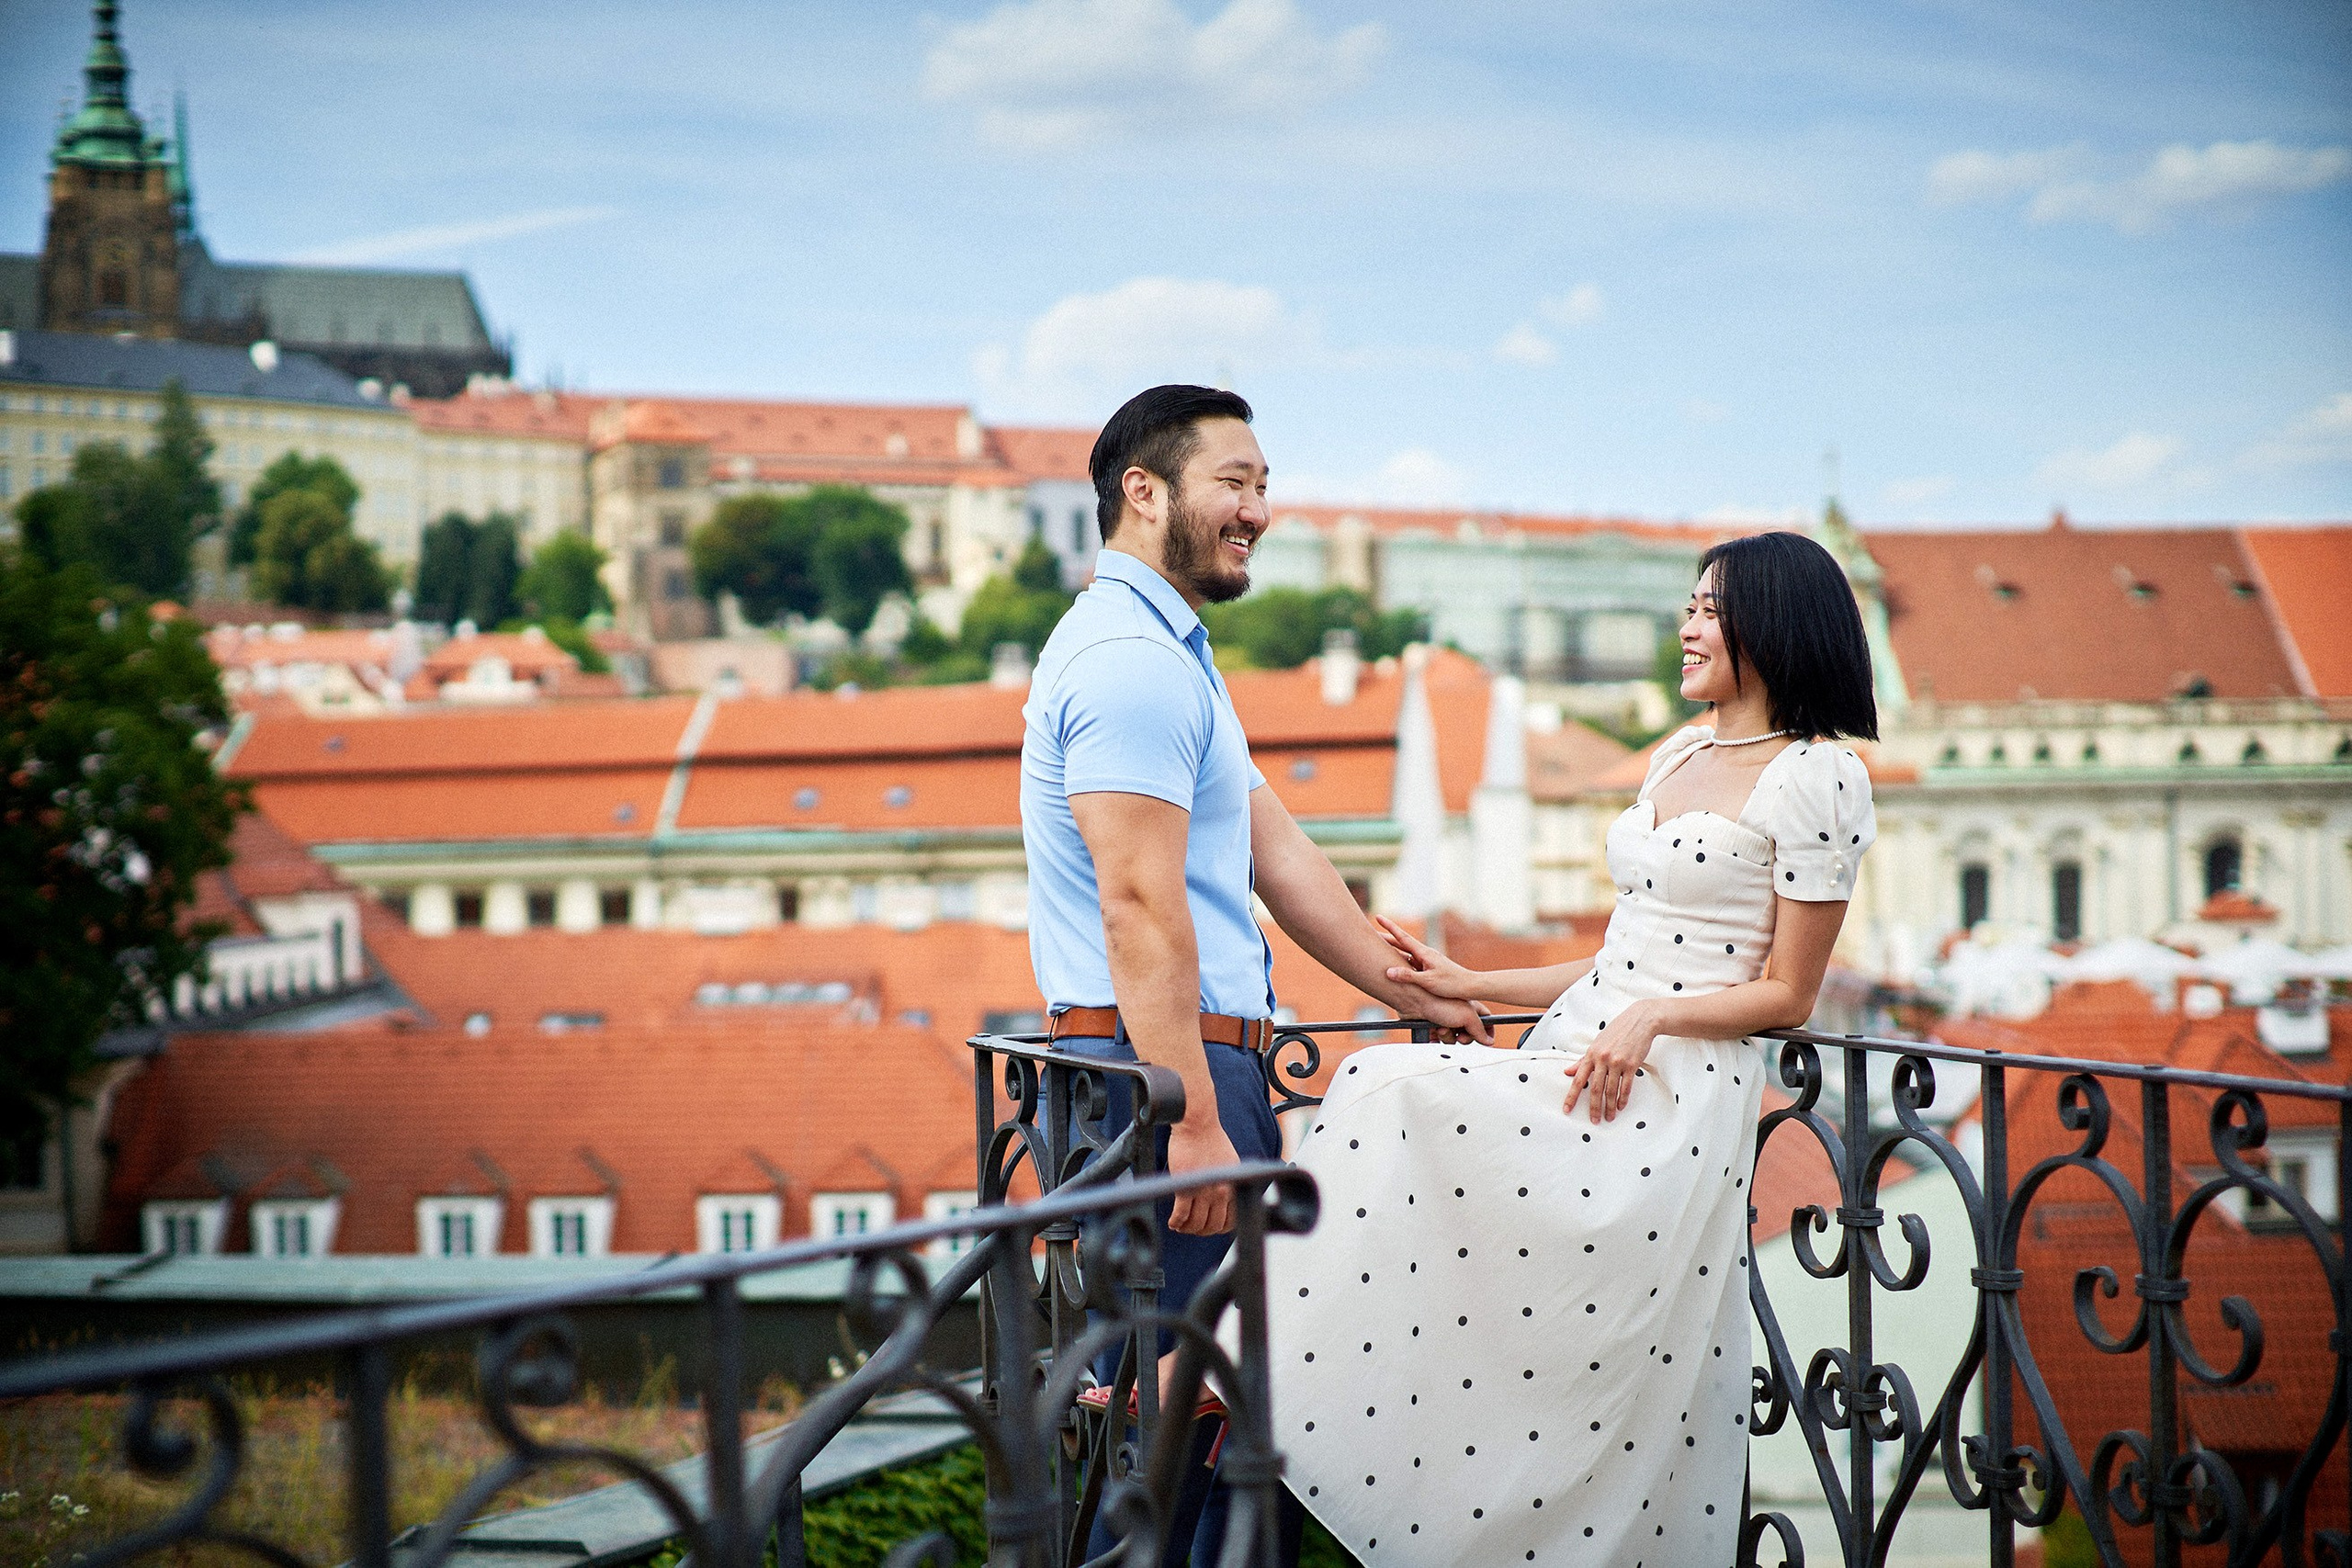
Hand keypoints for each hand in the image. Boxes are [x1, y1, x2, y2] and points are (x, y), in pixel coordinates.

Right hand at [1164, 1117, 1238, 1234]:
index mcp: (1234, 1186)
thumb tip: (1223, 1197)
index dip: (1217, 1228)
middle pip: (1212, 1226)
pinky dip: (1176, 1222)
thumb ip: (1228, 1182)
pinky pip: (1181, 1214)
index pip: (1230, 1220)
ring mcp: (1204, 1190)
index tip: (1208, 1227)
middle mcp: (1222, 1191)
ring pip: (1196, 1223)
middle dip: (1201, 1231)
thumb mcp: (1229, 1163)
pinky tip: (1172, 1222)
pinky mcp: (1186, 1187)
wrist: (1197, 1124)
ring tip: (1179, 1225)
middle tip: (1191, 1228)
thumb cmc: (1210, 1138)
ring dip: (1186, 1228)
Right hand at [1374, 916, 1484, 1001]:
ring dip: (1393, 949)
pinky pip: (1411, 962)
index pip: (1402, 937)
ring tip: (1380, 947)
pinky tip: (1397, 965)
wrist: (1469, 986)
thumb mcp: (1428, 981)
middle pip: (1402, 943)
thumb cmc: (1451, 984)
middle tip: (1372, 932)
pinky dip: (1401, 960)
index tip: (1378, 917)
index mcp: (1424, 953)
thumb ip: (1408, 976)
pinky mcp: (1429, 969)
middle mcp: (1425, 954)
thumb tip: (1389, 971)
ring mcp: (1427, 961)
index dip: (1389, 927)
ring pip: (1406, 953)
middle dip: (1387, 937)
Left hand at [1414, 992, 1493, 1045]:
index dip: (1487, 1031)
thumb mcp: (1466, 1015)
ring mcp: (1445, 1020)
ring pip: (1452, 1039)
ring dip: (1447, 1036)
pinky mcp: (1432, 1027)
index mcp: (1470, 1008)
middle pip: (1468, 1034)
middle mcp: (1458, 1014)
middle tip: (1458, 1035)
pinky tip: (1433, 1032)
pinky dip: (1436, 1039)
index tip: (1485, 1039)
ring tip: (1440, 1028)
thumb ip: (1479, 1029)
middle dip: (1463, 1037)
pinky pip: (1438, 1040)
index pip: (1485, 1021)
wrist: (1414, 1001)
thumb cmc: (1438, 1001)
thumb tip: (1488, 1041)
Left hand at [1562, 998, 1669, 1121]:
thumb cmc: (1617, 1031)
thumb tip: (1568, 1072)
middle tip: (1594, 1120)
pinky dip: (1623, 1098)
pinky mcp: (1631, 1065)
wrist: (1640, 1020)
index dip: (1572, 1096)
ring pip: (1611, 1090)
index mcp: (1591, 1054)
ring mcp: (1617, 1062)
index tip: (1567, 1109)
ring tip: (1609, 1117)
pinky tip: (1620, 1106)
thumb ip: (1582, 1060)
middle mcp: (1602, 1059)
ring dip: (1609, 1106)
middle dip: (1594, 1107)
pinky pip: (1626, 1086)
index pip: (1578, 1079)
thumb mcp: (1597, 1043)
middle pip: (1596, 1089)